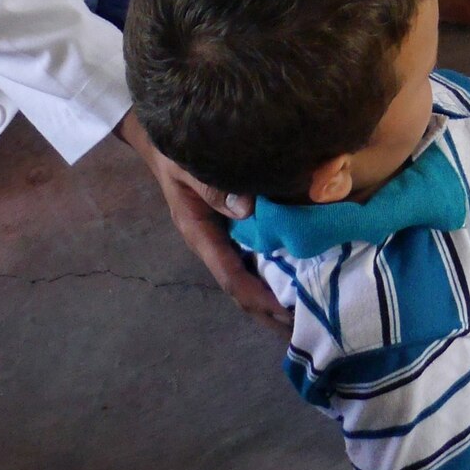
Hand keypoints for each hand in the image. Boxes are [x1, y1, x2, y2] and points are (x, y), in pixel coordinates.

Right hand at [116, 112, 290, 334]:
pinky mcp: (232, 228)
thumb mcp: (187, 166)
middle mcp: (211, 243)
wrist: (162, 143)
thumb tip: (246, 209)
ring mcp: (222, 238)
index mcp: (198, 233)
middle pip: (240, 288)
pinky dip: (274, 272)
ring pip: (248, 277)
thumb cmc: (175, 153)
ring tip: (307, 313)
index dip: (255, 295)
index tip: (282, 311)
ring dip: (273, 297)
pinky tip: (299, 278)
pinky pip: (253, 257)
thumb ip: (212, 185)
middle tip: (304, 326)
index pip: (228, 275)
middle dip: (268, 311)